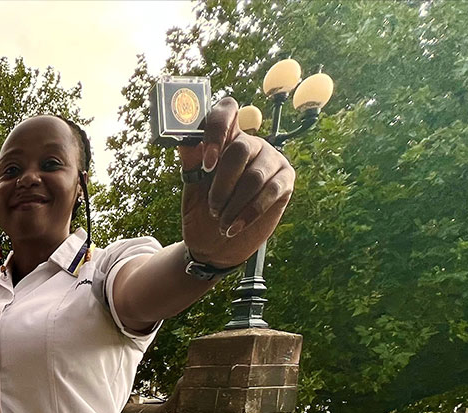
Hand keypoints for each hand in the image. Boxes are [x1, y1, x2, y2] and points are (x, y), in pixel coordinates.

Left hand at [177, 97, 295, 268]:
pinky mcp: (285, 181)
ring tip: (222, 222)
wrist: (214, 245)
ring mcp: (270, 161)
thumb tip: (183, 133)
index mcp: (225, 138)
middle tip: (213, 207)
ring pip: (255, 175)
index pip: (226, 111)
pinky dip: (250, 211)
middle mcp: (250, 144)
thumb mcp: (191, 185)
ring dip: (235, 203)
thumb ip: (191, 159)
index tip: (207, 164)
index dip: (217, 130)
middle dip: (222, 184)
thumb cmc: (201, 210)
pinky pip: (271, 191)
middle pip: (240, 149)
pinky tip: (235, 226)